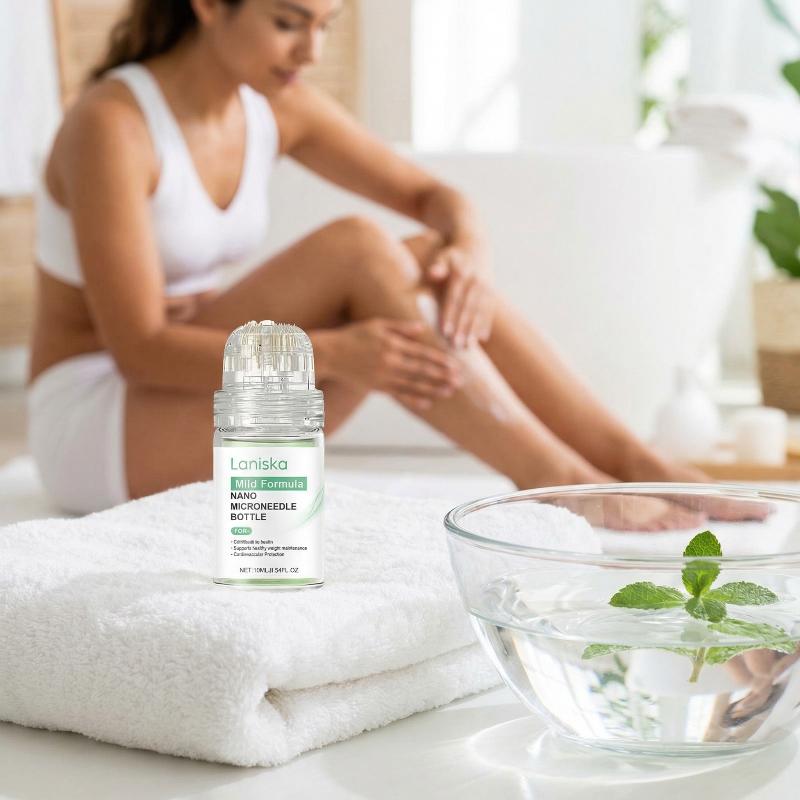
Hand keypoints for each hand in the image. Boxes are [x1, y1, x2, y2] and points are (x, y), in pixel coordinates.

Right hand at [326, 319, 461, 410]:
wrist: (329, 354)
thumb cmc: (353, 336)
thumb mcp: (377, 325)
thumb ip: (400, 327)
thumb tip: (422, 328)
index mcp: (393, 345)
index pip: (423, 354)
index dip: (441, 360)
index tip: (456, 365)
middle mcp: (391, 362)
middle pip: (423, 371)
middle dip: (443, 376)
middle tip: (461, 381)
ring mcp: (384, 377)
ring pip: (414, 385)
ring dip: (434, 389)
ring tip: (450, 392)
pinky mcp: (377, 387)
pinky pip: (399, 395)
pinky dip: (414, 400)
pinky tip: (427, 403)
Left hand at [426, 243, 493, 348]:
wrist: (475, 246)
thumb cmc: (451, 257)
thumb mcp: (442, 257)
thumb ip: (437, 266)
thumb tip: (433, 273)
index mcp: (462, 274)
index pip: (454, 298)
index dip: (449, 315)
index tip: (444, 331)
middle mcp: (477, 282)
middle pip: (468, 308)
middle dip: (462, 328)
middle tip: (456, 345)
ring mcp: (487, 288)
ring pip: (480, 312)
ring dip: (474, 330)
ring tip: (468, 347)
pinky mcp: (492, 294)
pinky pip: (489, 311)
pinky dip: (486, 325)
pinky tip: (482, 339)